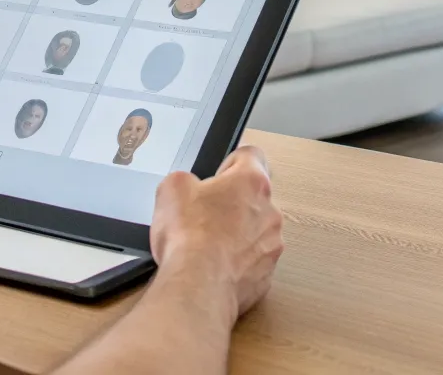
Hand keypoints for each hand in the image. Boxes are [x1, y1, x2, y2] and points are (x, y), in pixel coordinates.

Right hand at [150, 146, 284, 316]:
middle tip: (204, 215)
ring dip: (236, 235)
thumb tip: (187, 187)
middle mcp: (270, 211)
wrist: (198, 287)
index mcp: (251, 182)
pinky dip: (237, 263)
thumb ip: (185, 178)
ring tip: (207, 246)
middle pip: (254, 197)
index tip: (219, 175)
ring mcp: (271, 245)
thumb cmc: (190, 237)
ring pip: (255, 231)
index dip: (231, 163)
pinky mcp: (266, 275)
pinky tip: (214, 267)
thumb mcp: (171, 188)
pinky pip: (252, 262)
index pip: (252, 155)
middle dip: (231, 204)